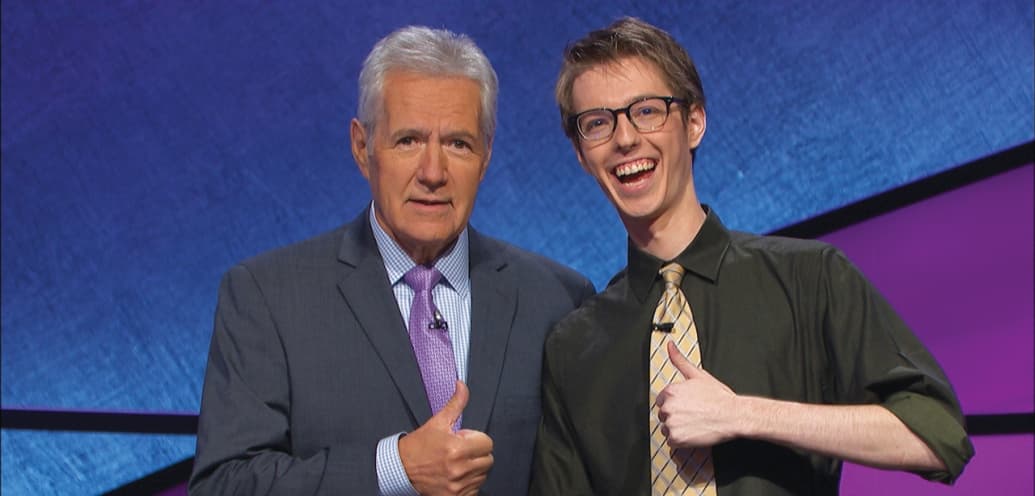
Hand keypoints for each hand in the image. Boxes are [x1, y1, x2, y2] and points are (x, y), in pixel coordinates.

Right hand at [399, 381, 493, 495]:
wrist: (401, 469)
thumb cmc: (418, 446)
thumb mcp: (437, 422)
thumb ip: (455, 403)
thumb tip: (462, 386)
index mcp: (456, 448)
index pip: (487, 443)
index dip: (476, 439)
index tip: (465, 440)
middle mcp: (458, 469)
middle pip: (488, 460)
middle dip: (477, 453)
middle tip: (461, 451)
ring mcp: (457, 485)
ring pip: (482, 475)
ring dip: (473, 468)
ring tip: (457, 463)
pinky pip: (475, 490)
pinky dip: (468, 484)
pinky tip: (456, 476)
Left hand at [656, 341, 738, 447]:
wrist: (733, 415)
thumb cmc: (719, 397)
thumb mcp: (698, 374)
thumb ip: (679, 360)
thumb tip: (669, 345)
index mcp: (670, 391)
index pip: (661, 400)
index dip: (675, 403)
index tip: (686, 406)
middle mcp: (668, 407)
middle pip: (663, 414)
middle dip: (675, 416)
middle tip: (693, 415)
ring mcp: (672, 424)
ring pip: (666, 428)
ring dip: (677, 428)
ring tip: (694, 424)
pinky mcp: (677, 439)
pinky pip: (671, 442)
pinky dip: (681, 440)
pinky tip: (693, 433)